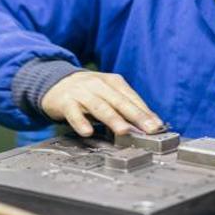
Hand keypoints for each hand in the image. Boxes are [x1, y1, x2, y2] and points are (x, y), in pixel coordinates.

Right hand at [41, 71, 163, 136]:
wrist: (57, 82)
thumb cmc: (88, 91)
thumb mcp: (108, 93)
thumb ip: (125, 106)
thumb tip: (147, 124)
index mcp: (113, 82)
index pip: (132, 97)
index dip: (145, 112)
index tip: (157, 126)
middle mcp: (98, 85)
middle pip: (120, 101)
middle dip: (136, 116)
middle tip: (148, 129)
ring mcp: (82, 93)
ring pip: (99, 107)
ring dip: (113, 119)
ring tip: (124, 131)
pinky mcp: (66, 102)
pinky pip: (74, 113)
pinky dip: (81, 122)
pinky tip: (87, 132)